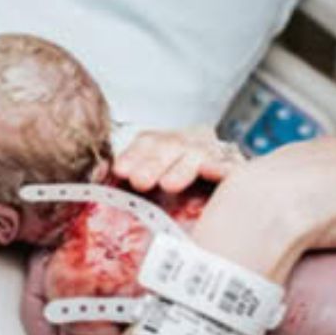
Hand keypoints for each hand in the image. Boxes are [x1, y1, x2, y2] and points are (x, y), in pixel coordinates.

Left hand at [112, 126, 244, 192]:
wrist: (225, 192)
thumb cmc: (174, 189)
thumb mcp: (147, 179)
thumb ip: (129, 175)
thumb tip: (99, 178)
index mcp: (166, 142)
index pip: (148, 142)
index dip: (134, 154)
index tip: (120, 170)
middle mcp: (190, 142)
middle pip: (171, 146)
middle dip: (154, 163)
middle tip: (139, 181)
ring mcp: (214, 153)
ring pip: (197, 154)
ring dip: (182, 168)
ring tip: (169, 183)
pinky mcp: (235, 168)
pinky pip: (231, 166)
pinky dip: (222, 168)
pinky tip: (212, 171)